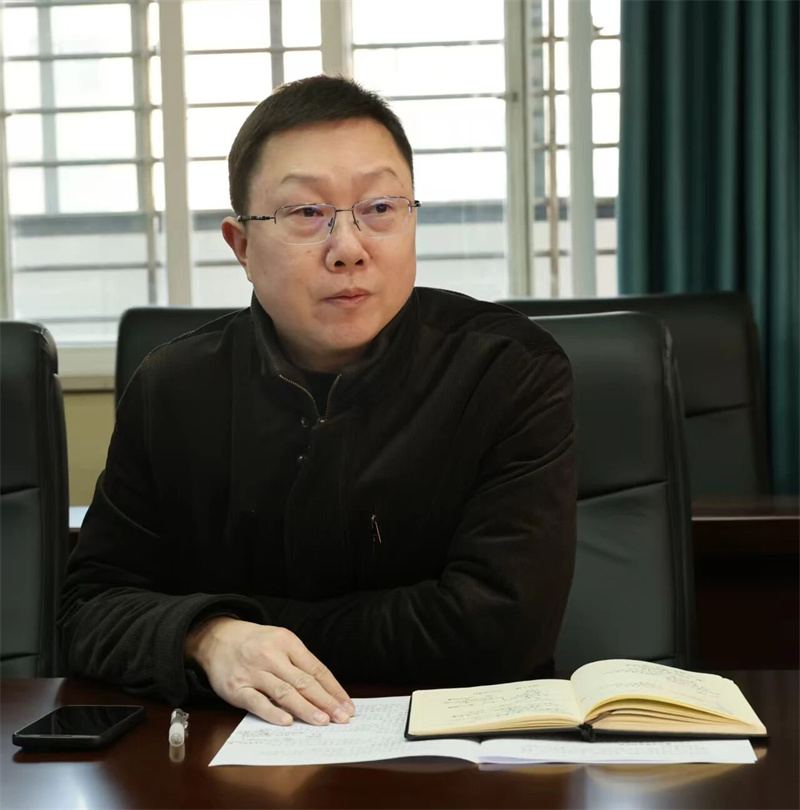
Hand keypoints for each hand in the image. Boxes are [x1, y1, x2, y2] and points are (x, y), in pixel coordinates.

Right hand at [184, 617, 354, 726]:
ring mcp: (253, 672)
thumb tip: (326, 691)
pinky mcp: (236, 688)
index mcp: (287, 642)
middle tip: (342, 718)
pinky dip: (273, 712)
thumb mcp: (279, 641)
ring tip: (322, 721)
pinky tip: (287, 722)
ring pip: (284, 692)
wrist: (216, 637)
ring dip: (305, 708)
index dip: (333, 689)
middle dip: (326, 701)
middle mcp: (271, 655)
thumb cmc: (255, 643)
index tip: (347, 706)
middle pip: (303, 681)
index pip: (316, 669)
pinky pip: (257, 702)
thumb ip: (299, 662)